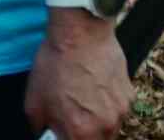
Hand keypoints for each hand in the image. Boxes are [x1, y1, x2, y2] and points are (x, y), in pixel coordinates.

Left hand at [25, 13, 131, 139]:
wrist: (81, 33)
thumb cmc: (56, 65)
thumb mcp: (34, 103)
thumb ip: (41, 128)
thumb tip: (46, 133)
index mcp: (80, 132)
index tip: (61, 133)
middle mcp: (105, 125)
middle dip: (84, 137)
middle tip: (72, 123)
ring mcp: (120, 109)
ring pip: (110, 130)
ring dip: (98, 125)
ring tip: (84, 105)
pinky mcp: (129, 93)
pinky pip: (118, 111)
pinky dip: (108, 107)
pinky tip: (96, 90)